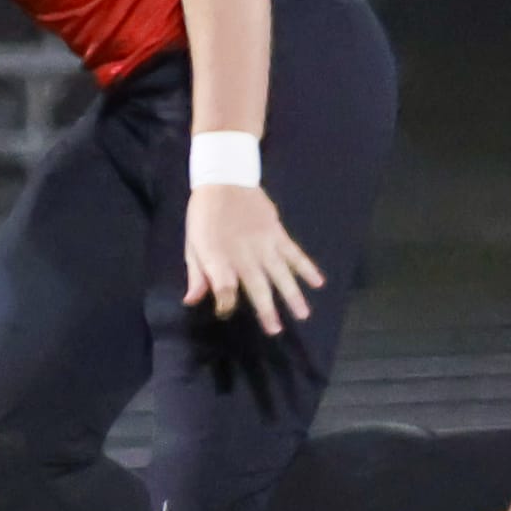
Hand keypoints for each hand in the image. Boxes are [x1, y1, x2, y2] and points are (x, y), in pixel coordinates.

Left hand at [183, 183, 324, 335]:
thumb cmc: (203, 216)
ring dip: (293, 295)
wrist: (224, 180)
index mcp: (219, 258)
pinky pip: (295, 253)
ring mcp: (264, 245)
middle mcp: (244, 255)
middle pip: (258, 287)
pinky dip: (307, 268)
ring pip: (281, 274)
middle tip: (276, 331)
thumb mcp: (192, 244)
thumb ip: (196, 274)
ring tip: (303, 314)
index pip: (224, 289)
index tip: (225, 312)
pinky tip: (319, 282)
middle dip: (266, 310)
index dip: (225, 304)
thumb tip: (192, 300)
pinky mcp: (278, 234)